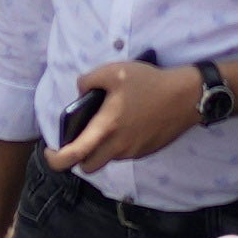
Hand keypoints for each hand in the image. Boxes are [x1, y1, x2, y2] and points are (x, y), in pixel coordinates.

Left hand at [58, 59, 217, 171]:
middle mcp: (118, 147)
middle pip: (89, 166)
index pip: (73, 156)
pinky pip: (125, 153)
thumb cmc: (149, 83)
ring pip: (108, 159)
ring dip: (101, 149)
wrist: (187, 96)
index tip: (51, 151)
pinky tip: (128, 123)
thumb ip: (89, 80)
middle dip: (80, 157)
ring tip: (108, 124)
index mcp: (106, 128)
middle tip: (80, 139)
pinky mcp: (146, 151)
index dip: (56, 159)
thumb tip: (80, 90)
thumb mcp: (115, 71)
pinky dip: (119, 144)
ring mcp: (134, 152)